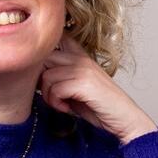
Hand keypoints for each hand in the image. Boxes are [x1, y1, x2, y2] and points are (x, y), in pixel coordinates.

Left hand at [39, 34, 157, 143]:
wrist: (125, 119)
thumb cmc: (99, 106)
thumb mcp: (76, 87)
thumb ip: (59, 77)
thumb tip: (32, 76)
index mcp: (80, 56)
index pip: (56, 38)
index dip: (42, 51)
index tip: (41, 68)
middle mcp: (81, 58)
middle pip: (43, 58)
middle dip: (41, 80)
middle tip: (51, 96)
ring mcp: (83, 68)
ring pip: (47, 75)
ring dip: (49, 95)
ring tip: (61, 104)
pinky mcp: (84, 82)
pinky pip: (55, 89)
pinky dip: (57, 102)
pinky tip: (67, 108)